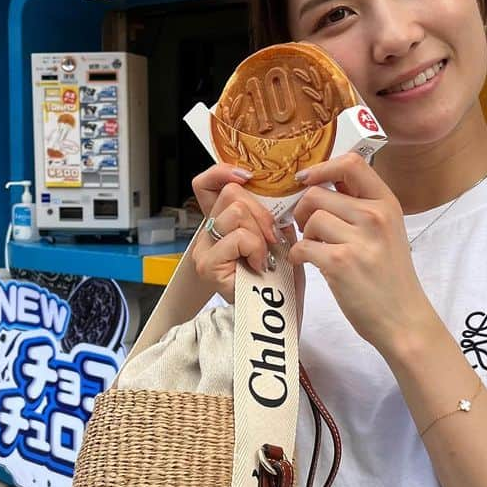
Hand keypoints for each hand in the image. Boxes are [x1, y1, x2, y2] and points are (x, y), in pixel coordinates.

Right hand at [190, 164, 281, 302]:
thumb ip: (269, 213)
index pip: (205, 184)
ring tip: (265, 255)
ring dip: (260, 233)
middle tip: (271, 238)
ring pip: (236, 212)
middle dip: (260, 212)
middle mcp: (207, 235)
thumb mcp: (278, 236)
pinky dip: (256, 248)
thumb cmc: (282, 279)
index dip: (223, 172)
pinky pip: (238, 237)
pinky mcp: (208, 264)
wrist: (280, 314)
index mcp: (221, 224)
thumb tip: (272, 189)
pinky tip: (260, 265)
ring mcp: (204, 250)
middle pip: (230, 193)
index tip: (247, 177)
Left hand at [290, 152, 431, 352]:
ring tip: (315, 249)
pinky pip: (302, 246)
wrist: (403, 319)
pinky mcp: (340, 263)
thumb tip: (322, 183)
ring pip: (310, 219)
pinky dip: (298, 255)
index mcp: (387, 204)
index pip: (352, 164)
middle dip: (303, 210)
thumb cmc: (391, 277)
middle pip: (318, 193)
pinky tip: (306, 263)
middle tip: (308, 228)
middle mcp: (375, 217)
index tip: (307, 179)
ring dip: (304, 234)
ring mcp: (358, 240)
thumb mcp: (387, 231)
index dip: (322, 167)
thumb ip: (361, 206)